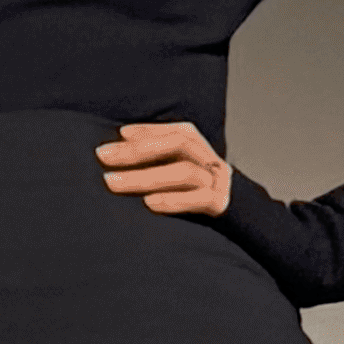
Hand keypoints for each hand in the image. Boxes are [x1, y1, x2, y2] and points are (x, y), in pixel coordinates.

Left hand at [96, 121, 231, 220]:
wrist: (240, 213)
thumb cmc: (196, 189)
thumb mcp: (179, 166)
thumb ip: (157, 154)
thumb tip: (121, 140)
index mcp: (199, 146)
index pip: (173, 132)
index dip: (146, 131)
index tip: (118, 135)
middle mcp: (208, 159)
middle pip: (176, 146)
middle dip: (137, 151)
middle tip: (103, 157)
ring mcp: (216, 181)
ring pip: (184, 173)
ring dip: (146, 177)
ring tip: (113, 182)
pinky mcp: (220, 204)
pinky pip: (199, 199)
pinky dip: (173, 201)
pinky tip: (149, 204)